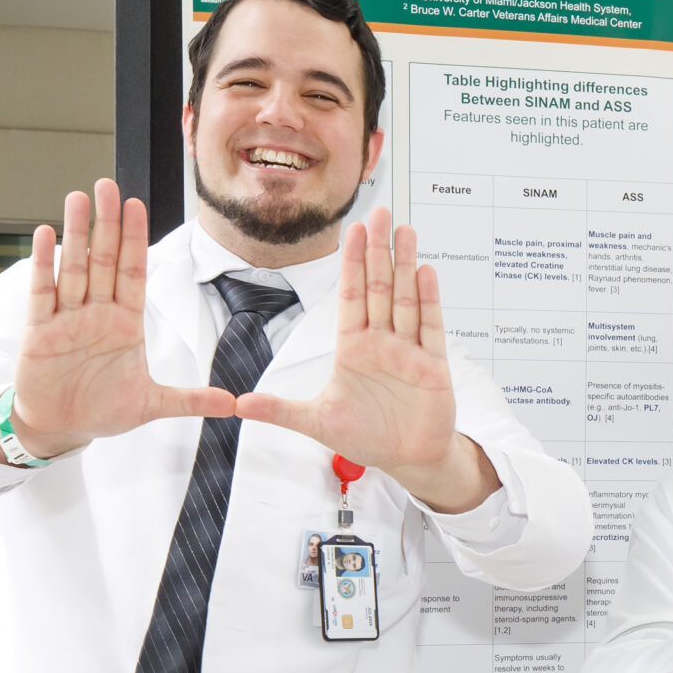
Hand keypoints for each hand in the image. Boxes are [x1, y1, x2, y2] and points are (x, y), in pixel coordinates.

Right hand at [0, 180, 234, 461]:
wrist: (63, 428)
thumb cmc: (103, 410)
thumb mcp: (152, 404)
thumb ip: (190, 400)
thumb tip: (233, 404)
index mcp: (125, 323)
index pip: (133, 272)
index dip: (135, 240)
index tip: (137, 207)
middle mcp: (96, 313)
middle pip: (103, 260)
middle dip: (107, 224)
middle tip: (108, 185)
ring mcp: (67, 319)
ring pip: (73, 268)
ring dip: (76, 234)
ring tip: (79, 198)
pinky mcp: (39, 332)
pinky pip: (42, 292)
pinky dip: (43, 265)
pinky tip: (45, 234)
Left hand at [234, 207, 499, 512]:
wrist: (407, 460)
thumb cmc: (368, 438)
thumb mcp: (316, 422)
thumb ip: (280, 410)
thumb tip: (238, 405)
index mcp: (354, 348)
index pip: (351, 295)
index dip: (352, 263)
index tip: (352, 231)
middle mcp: (383, 342)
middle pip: (379, 287)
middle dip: (380, 249)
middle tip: (380, 212)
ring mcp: (409, 351)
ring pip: (406, 299)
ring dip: (406, 264)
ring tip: (406, 230)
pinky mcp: (434, 366)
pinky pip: (431, 327)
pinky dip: (429, 300)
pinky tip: (426, 272)